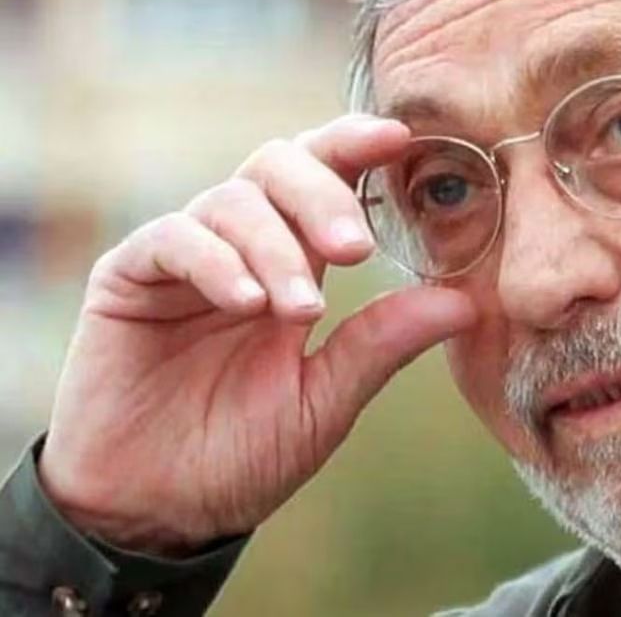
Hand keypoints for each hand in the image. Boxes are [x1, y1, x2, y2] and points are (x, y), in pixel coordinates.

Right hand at [38, 115, 476, 555]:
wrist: (159, 509)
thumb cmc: (243, 453)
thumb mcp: (326, 400)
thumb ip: (381, 344)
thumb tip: (465, 303)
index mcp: (293, 265)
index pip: (325, 179)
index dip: (357, 147)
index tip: (399, 138)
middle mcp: (239, 248)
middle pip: (278, 164)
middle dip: (322, 195)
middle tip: (353, 249)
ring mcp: (183, 258)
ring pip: (232, 201)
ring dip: (275, 247)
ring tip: (298, 309)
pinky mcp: (129, 278)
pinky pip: (172, 239)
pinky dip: (215, 261)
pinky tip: (248, 303)